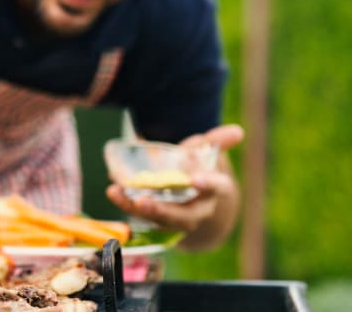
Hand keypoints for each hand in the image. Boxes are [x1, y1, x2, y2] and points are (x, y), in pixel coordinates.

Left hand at [106, 125, 243, 241]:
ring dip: (136, 208)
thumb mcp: (209, 155)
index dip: (207, 184)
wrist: (197, 203)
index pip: (216, 188)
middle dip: (163, 211)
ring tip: (116, 192)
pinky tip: (113, 191)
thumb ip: (217, 142)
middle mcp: (197, 210)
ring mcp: (177, 219)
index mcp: (214, 191)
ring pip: (158, 220)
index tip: (196, 179)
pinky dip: (127, 203)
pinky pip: (142, 215)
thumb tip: (237, 131)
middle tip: (143, 201)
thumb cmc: (201, 172)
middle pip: (182, 216)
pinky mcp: (158, 220)